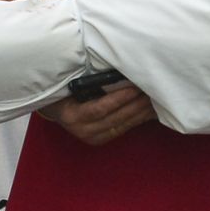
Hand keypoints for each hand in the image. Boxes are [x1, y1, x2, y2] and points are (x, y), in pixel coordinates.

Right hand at [36, 84, 154, 145]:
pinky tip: (149, 111)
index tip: (134, 88)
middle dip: (136, 104)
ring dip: (141, 112)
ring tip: (154, 99)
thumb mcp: (71, 86)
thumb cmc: (64, 92)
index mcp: (72, 115)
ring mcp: (93, 138)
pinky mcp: (101, 140)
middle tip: (151, 90)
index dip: (119, 99)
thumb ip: (90, 82)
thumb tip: (118, 70)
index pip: (100, 108)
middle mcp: (83, 130)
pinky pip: (123, 129)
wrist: (55, 110)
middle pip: (115, 118)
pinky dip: (137, 119)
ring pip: (122, 125)